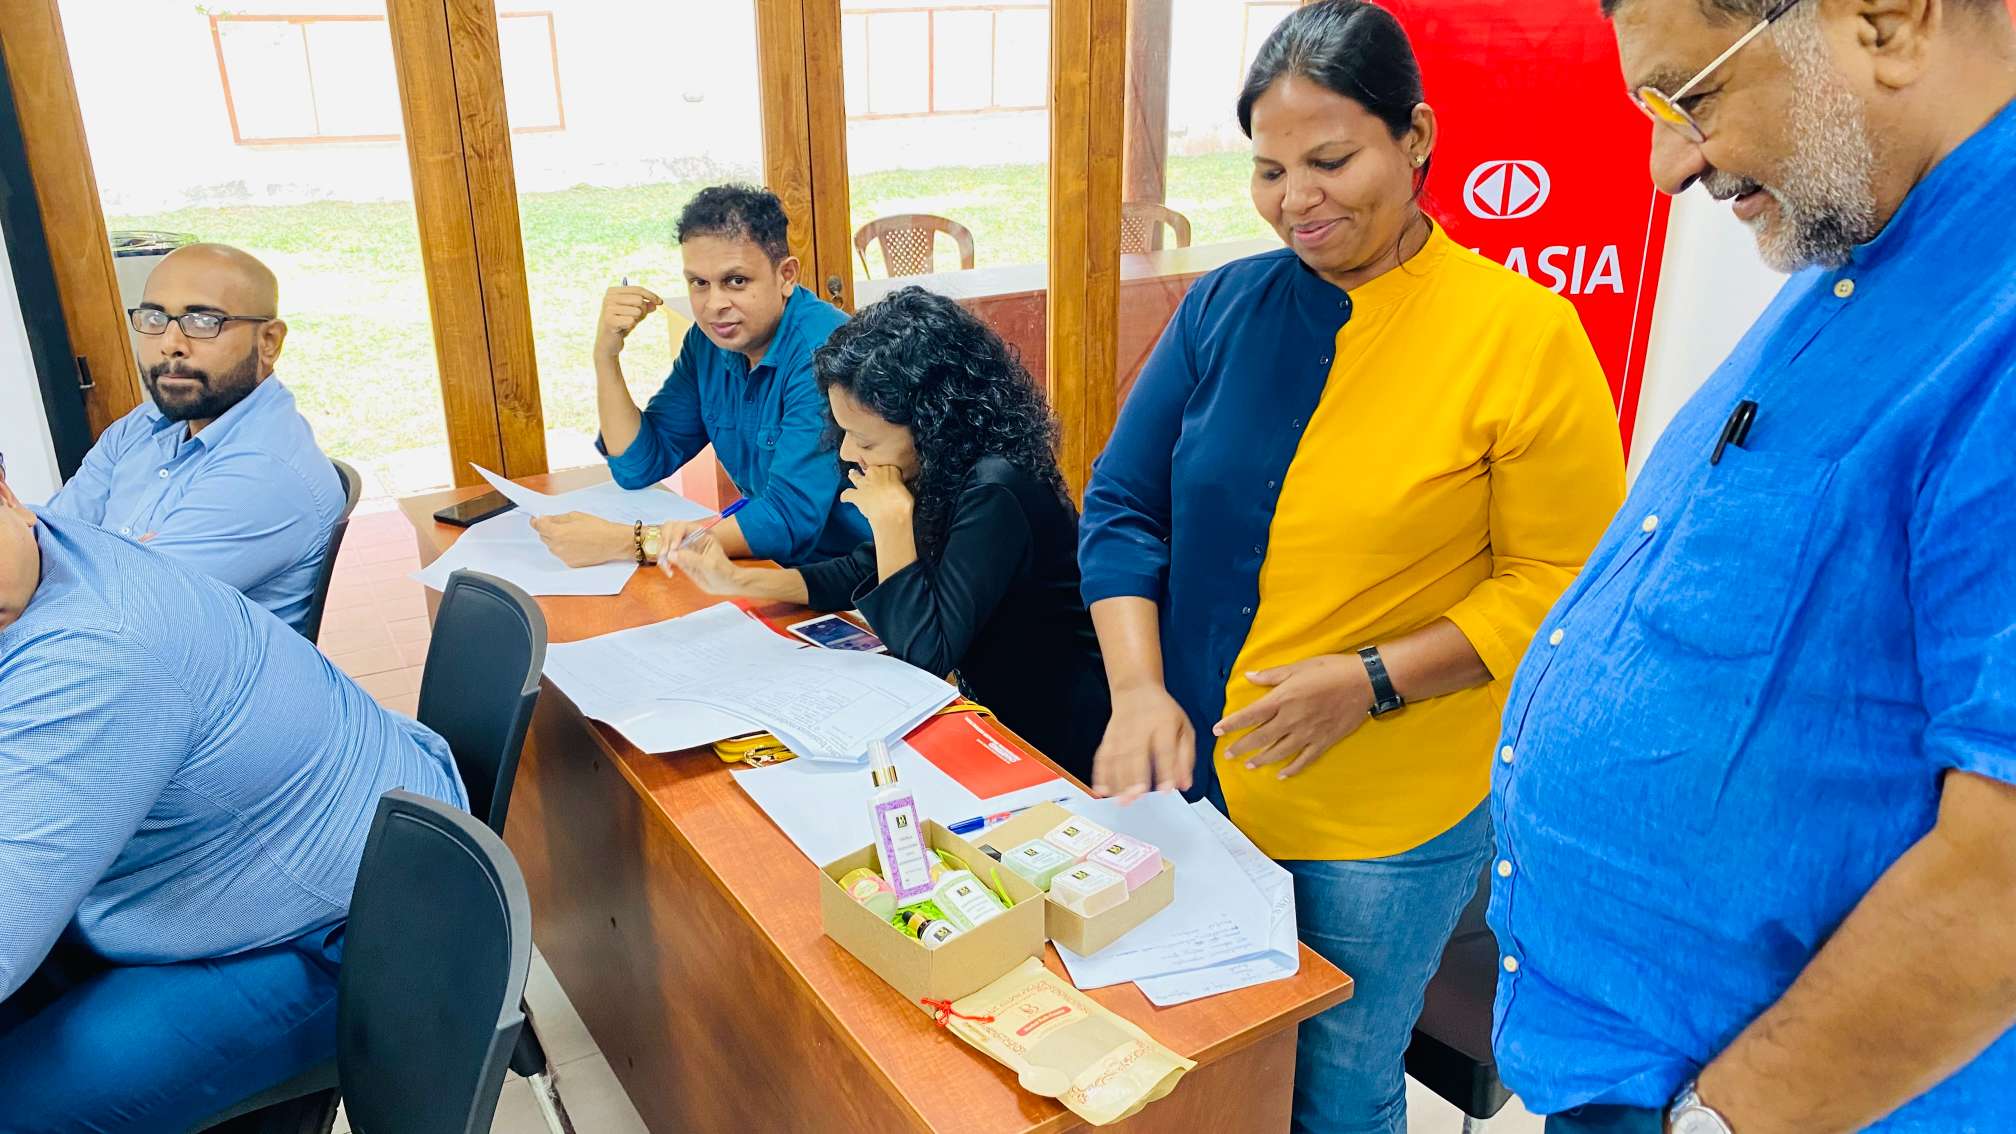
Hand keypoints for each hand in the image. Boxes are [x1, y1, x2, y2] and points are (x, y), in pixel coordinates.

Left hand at [528, 511, 633, 566]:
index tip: (536, 519)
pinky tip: (577, 543)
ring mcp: (563, 557)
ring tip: (572, 535)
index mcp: (557, 532)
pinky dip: (565, 548)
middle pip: (543, 536)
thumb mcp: (576, 516)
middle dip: (548, 529)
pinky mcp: (570, 564)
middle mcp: (557, 547)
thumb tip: (547, 520)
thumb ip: (558, 518)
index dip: (535, 521)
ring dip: (556, 540)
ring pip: (552, 546)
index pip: (538, 526)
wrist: (613, 542)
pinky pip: (562, 554)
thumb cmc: (598, 528)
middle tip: (560, 525)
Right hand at [593, 285, 663, 358]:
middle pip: (639, 300)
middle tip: (635, 318)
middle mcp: (609, 297)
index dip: (651, 295)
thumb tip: (655, 304)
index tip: (660, 302)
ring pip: (637, 311)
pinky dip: (630, 326)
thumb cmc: (621, 324)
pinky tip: (622, 328)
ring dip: (635, 319)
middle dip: (643, 311)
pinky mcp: (609, 320)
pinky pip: (631, 321)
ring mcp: (608, 308)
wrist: (608, 341)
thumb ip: (645, 306)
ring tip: (627, 323)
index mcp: (613, 291)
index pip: (638, 289)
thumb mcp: (635, 313)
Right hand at [665, 529, 743, 593]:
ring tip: (667, 567)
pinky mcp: (679, 558)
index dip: (675, 535)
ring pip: (664, 542)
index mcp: (701, 534)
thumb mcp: (709, 565)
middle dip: (664, 541)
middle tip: (664, 556)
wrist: (725, 584)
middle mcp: (690, 538)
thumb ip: (691, 558)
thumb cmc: (723, 572)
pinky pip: (665, 556)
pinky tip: (670, 572)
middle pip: (669, 530)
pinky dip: (663, 563)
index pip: (682, 526)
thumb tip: (671, 554)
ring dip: (661, 553)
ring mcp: (684, 548)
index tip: (673, 548)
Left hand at [840, 464, 913, 530]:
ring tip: (852, 473)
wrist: (892, 514)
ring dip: (854, 475)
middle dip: (869, 471)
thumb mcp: (906, 490)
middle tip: (871, 473)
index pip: (886, 465)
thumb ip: (899, 485)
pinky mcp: (856, 495)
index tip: (888, 475)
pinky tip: (844, 498)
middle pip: (869, 468)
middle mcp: (875, 473)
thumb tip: (898, 489)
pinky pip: (847, 494)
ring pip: (856, 476)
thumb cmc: (903, 503)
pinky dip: (845, 496)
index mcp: (889, 469)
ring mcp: (864, 483)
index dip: (886, 470)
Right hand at [1092, 684, 1195, 800]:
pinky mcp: (1109, 736)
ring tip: (1121, 799)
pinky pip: (1103, 755)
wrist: (1136, 689)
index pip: (1165, 749)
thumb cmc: (1164, 712)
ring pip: (1117, 757)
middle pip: (1136, 753)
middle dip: (1135, 776)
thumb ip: (1186, 757)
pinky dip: (1100, 773)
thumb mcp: (1184, 728)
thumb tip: (1185, 784)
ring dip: (1117, 780)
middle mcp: (1141, 727)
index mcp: (1164, 724)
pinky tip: (1102, 789)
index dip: (1165, 770)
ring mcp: (1122, 731)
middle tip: (1136, 795)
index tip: (1166, 789)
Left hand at [1214, 654, 1371, 778]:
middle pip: (1260, 737)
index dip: (1232, 724)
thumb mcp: (1298, 667)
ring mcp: (1308, 734)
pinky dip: (1292, 769)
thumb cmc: (1330, 670)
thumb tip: (1249, 677)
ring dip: (1262, 759)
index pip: (1250, 715)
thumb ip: (1272, 676)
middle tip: (1228, 755)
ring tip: (1249, 765)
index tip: (1217, 731)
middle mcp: (1292, 720)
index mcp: (1283, 699)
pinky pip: (1304, 760)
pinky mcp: (1323, 741)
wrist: (1364, 682)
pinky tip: (1282, 775)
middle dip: (1241, 747)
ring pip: (1279, 752)